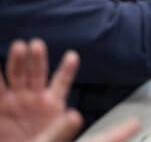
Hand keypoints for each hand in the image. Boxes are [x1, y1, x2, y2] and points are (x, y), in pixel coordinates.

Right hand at [0, 39, 139, 141]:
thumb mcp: (67, 141)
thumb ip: (87, 131)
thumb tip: (109, 120)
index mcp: (52, 103)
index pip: (61, 82)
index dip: (66, 70)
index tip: (72, 57)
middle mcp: (33, 97)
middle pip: (36, 72)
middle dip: (36, 59)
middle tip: (36, 45)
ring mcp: (13, 100)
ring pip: (15, 74)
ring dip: (17, 61)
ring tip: (21, 47)